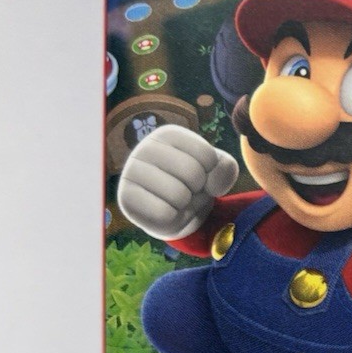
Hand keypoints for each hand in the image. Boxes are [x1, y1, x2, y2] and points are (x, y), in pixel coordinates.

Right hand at [117, 125, 238, 241]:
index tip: (199, 175)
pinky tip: (166, 212)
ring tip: (177, 201)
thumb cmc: (195, 185)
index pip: (206, 155)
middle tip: (188, 190)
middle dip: (198, 189)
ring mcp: (131, 172)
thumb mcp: (218, 171)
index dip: (211, 173)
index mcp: (168, 134)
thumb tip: (211, 185)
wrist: (174, 213)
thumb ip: (226, 168)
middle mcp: (145, 147)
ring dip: (186, 205)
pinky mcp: (126, 198)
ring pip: (178, 194)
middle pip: (192, 173)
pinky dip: (173, 218)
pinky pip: (164, 213)